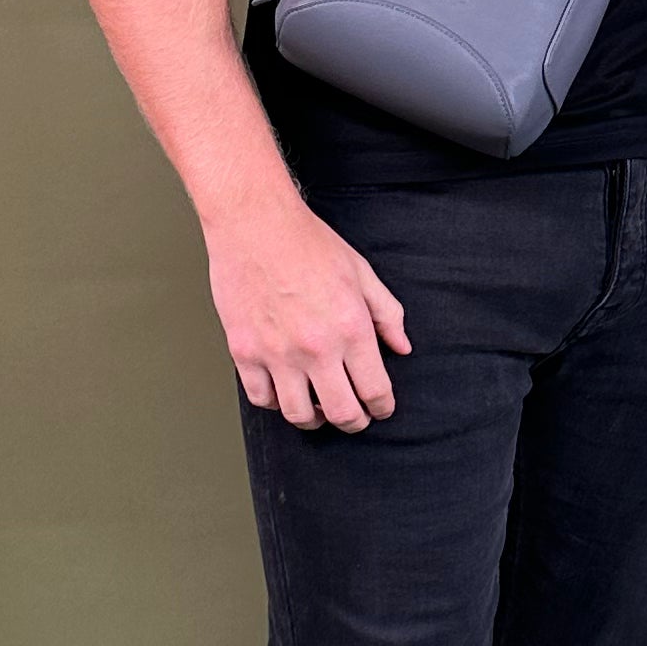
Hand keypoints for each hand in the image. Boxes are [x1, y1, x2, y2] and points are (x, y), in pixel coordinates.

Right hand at [206, 186, 410, 430]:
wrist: (255, 224)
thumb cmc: (307, 243)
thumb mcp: (362, 273)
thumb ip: (387, 314)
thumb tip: (402, 347)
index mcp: (351, 328)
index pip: (375, 390)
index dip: (382, 406)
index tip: (381, 407)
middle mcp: (316, 348)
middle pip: (341, 413)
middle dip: (354, 422)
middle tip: (355, 417)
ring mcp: (277, 353)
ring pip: (298, 414)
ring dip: (313, 418)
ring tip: (318, 408)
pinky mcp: (244, 352)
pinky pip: (261, 398)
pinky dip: (275, 401)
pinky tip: (284, 391)